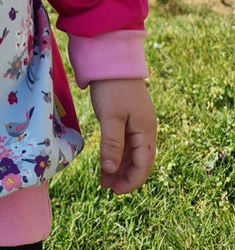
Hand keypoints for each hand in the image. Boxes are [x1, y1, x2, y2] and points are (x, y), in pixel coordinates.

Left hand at [89, 78, 156, 193]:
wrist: (111, 58)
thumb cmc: (112, 87)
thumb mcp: (110, 117)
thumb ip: (112, 144)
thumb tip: (110, 171)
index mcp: (146, 130)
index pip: (143, 164)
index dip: (131, 181)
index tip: (115, 191)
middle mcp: (145, 129)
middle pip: (139, 160)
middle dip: (124, 176)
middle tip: (105, 187)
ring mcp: (136, 122)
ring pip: (131, 152)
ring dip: (119, 166)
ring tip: (103, 179)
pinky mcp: (126, 116)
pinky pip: (125, 142)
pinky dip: (116, 153)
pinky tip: (105, 160)